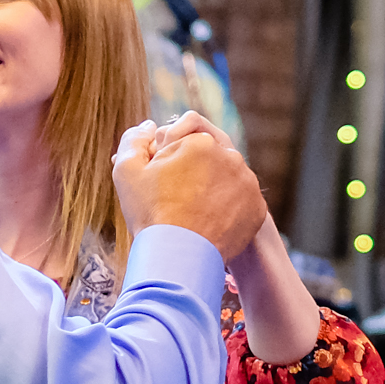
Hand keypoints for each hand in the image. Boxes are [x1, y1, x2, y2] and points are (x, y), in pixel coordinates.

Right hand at [116, 113, 266, 259]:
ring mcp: (248, 184)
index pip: (182, 144)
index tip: (159, 184)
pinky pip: (241, 203)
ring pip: (225, 180)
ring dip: (211, 190)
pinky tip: (210, 223)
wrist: (177, 258)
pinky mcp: (258, 208)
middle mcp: (231, 157)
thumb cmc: (149, 213)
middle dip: (191, 174)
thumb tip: (149, 126)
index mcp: (201, 142)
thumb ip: (133, 140)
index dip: (166, 162)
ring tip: (192, 214)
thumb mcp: (127, 170)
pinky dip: (227, 211)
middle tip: (175, 201)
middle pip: (206, 161)